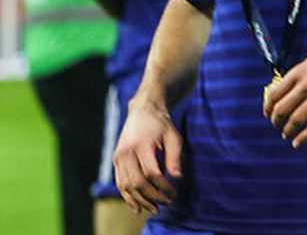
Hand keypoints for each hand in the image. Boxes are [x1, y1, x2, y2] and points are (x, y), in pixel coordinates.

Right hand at [113, 94, 183, 213]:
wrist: (143, 110)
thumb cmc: (162, 124)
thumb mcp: (173, 137)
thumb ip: (174, 157)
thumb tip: (177, 178)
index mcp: (142, 144)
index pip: (152, 173)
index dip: (163, 186)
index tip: (174, 193)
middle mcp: (126, 151)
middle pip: (137, 182)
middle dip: (153, 196)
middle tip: (167, 203)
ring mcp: (118, 156)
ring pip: (126, 185)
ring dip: (140, 200)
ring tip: (154, 209)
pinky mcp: (115, 160)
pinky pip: (120, 182)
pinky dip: (127, 196)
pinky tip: (137, 206)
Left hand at [263, 37, 306, 147]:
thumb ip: (300, 75)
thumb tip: (285, 90)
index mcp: (300, 71)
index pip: (274, 94)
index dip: (268, 108)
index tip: (269, 115)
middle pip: (282, 109)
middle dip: (276, 122)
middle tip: (278, 127)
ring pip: (296, 119)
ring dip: (288, 131)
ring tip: (287, 135)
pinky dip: (304, 137)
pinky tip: (298, 143)